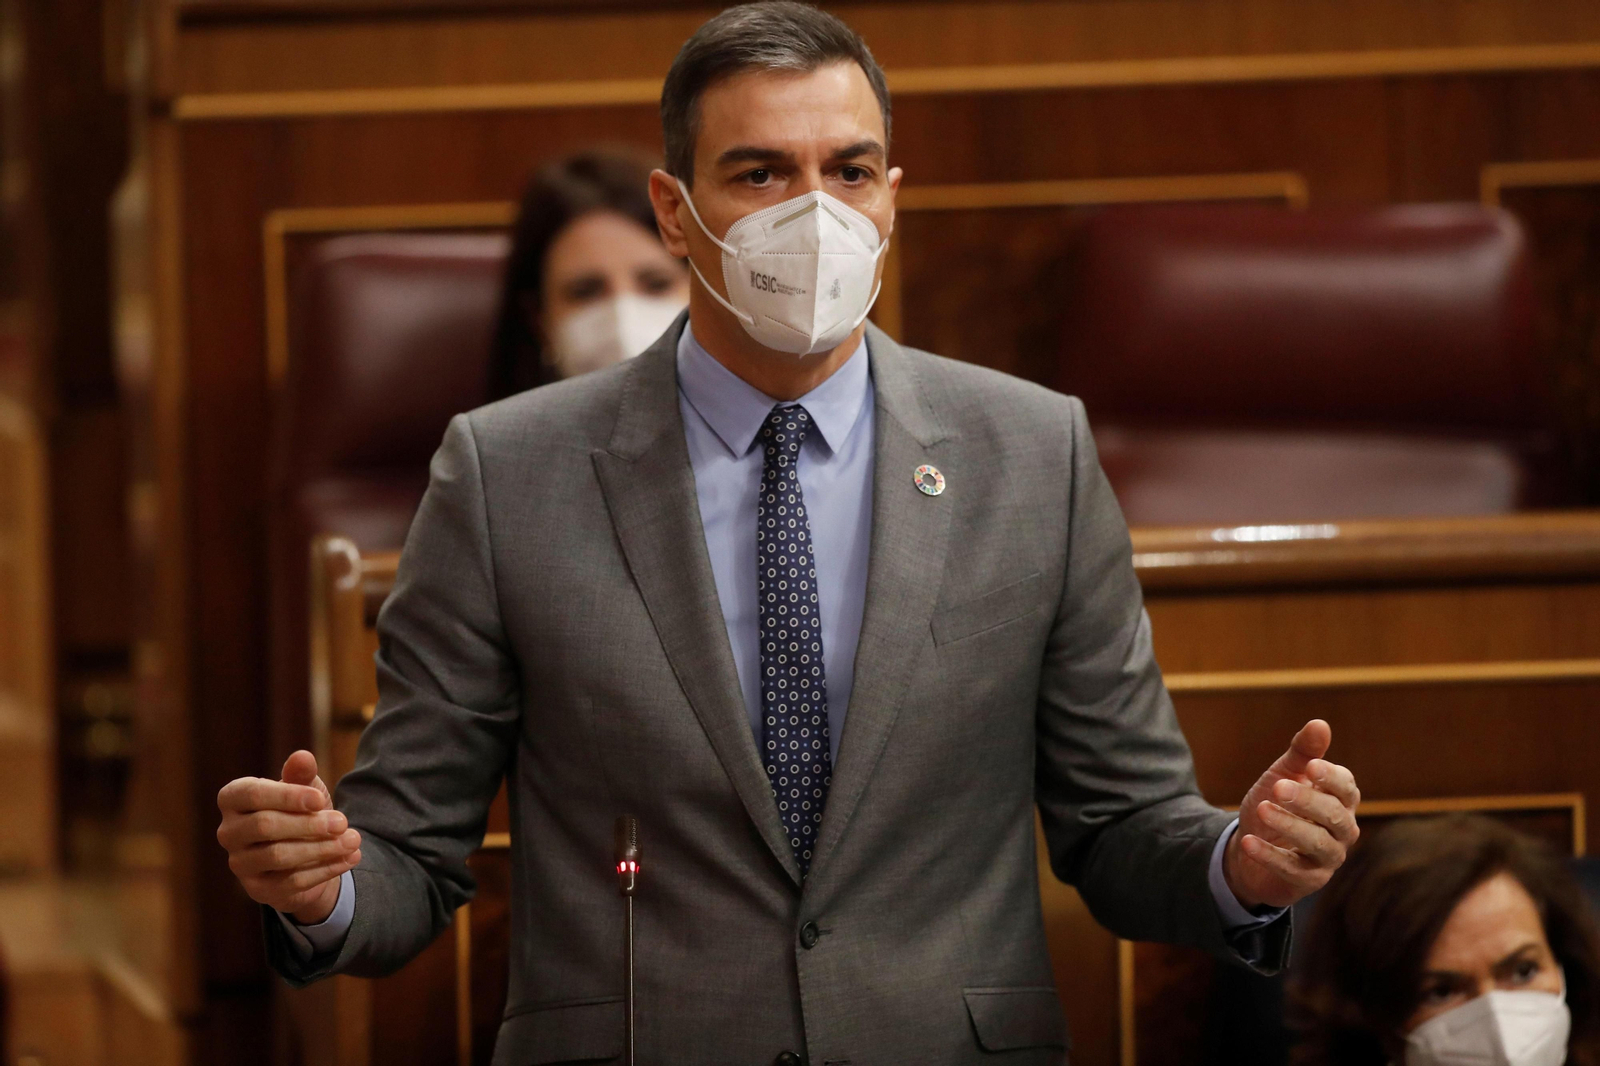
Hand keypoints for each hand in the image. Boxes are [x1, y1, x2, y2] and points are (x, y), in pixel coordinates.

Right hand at [216, 750, 361, 923]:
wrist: (306, 853)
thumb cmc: (300, 811)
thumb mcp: (305, 790)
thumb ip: (301, 775)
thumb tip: (303, 756)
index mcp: (234, 799)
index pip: (252, 794)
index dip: (286, 796)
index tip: (319, 799)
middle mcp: (229, 832)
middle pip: (264, 826)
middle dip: (308, 824)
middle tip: (343, 822)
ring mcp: (241, 864)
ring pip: (278, 856)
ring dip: (321, 848)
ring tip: (353, 840)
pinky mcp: (259, 889)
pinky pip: (292, 882)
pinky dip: (326, 869)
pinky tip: (350, 858)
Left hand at [1224, 719, 1359, 910]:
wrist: (1252, 843)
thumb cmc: (1276, 803)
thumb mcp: (1284, 774)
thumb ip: (1302, 752)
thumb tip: (1320, 724)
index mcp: (1341, 800)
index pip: (1346, 787)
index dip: (1331, 778)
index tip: (1311, 767)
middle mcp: (1342, 829)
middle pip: (1335, 815)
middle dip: (1307, 801)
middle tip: (1277, 788)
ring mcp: (1328, 857)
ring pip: (1319, 844)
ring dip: (1289, 826)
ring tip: (1261, 809)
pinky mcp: (1309, 880)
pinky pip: (1293, 869)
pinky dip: (1270, 855)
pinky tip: (1248, 841)